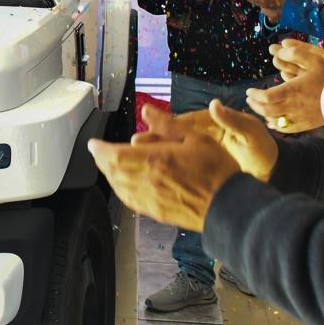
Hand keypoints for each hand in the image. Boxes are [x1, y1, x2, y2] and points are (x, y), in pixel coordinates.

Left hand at [88, 126, 238, 231]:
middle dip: (101, 161)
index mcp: (156, 161)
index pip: (115, 155)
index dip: (99, 150)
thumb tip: (147, 111)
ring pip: (119, 187)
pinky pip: (130, 201)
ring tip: (109, 165)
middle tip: (98, 152)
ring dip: (110, 175)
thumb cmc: (217, 171)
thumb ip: (167, 125)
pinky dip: (121, 189)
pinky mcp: (157, 213)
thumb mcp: (196, 137)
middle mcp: (148, 182)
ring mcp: (151, 200)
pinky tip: (124, 184)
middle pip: (112, 172)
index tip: (93, 144)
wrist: (230, 207)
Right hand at [140, 100, 277, 180]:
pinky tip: (150, 175)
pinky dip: (165, 169)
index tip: (147, 129)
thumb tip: (214, 104)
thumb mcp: (251, 132)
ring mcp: (198, 153)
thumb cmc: (262, 149)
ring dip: (154, 155)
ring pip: (172, 153)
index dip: (165, 126)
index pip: (183, 123)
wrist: (271, 171)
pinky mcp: (199, 167)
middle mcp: (200, 137)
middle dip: (153, 141)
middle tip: (134, 144)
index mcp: (210, 124)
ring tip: (135, 158)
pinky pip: (179, 167)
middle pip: (172, 138)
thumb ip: (232, 120)